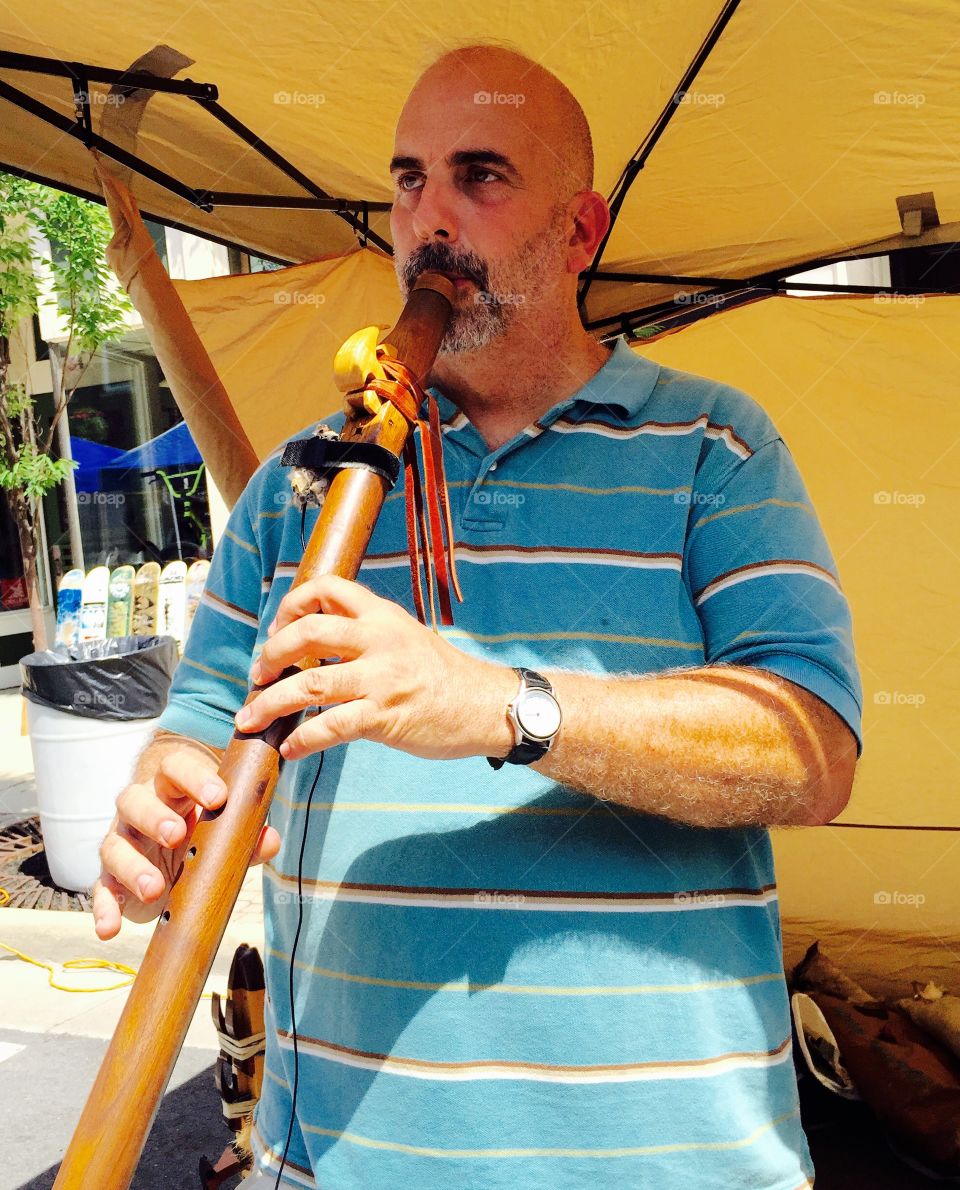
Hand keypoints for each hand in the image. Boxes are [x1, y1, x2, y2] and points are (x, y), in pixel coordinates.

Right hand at [92, 743, 280, 939]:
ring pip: (114, 844)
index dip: (194, 778)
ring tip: (154, 888)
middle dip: (154, 816)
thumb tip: (270, 839)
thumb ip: (245, 837)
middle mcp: (140, 808)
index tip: (218, 796)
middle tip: (176, 835)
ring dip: (132, 866)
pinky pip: (101, 889)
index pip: (175, 768)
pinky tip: (110, 928)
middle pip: (134, 799)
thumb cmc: (200, 835)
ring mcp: (122, 842)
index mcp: (172, 789)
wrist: (168, 863)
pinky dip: (104, 909)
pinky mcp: (110, 878)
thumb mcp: (224, 835)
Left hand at [235, 574, 514, 761]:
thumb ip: (367, 634)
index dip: (291, 605)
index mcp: (383, 616)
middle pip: (306, 633)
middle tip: (258, 677)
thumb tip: (314, 644)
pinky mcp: (384, 717)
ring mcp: (381, 679)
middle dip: (270, 656)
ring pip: (310, 683)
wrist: (485, 705)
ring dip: (270, 703)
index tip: (277, 630)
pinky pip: (330, 727)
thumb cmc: (443, 676)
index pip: (326, 589)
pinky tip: (290, 749)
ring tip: (251, 719)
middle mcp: (379, 640)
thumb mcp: (406, 636)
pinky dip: (302, 740)